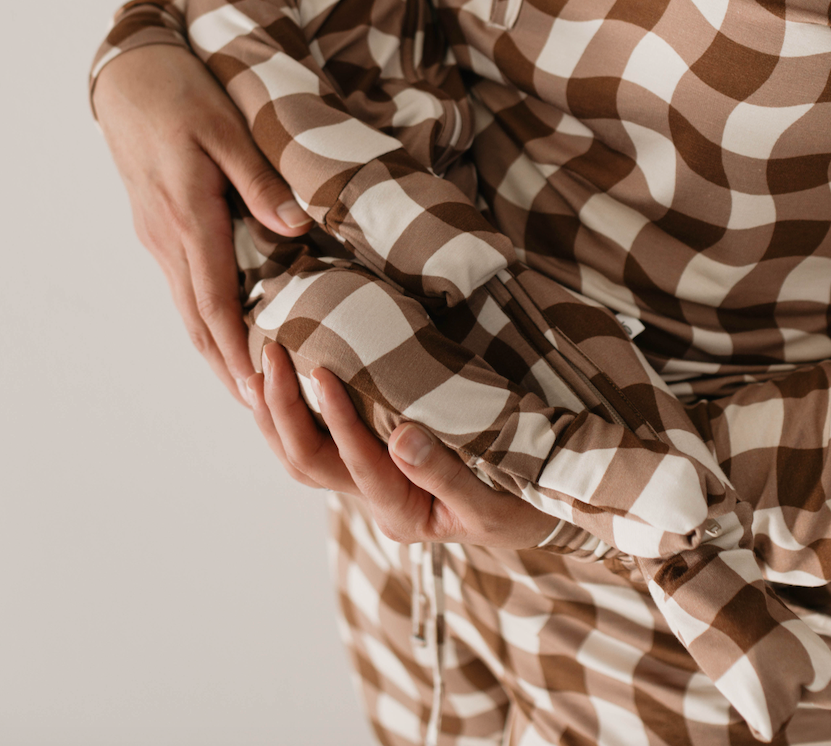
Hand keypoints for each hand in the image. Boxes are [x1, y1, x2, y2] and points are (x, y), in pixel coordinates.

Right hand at [94, 46, 311, 403]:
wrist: (130, 75)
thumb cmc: (183, 93)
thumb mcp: (228, 128)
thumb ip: (261, 179)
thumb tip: (298, 226)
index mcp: (188, 215)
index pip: (214, 299)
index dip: (238, 347)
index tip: (259, 388)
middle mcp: (167, 236)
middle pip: (197, 318)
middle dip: (227, 366)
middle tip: (261, 411)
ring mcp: (157, 235)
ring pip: (186, 307)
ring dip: (215, 349)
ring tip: (246, 389)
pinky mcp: (158, 227)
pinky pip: (182, 284)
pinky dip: (205, 318)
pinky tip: (225, 332)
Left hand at [247, 344, 555, 548]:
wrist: (538, 511)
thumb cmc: (521, 506)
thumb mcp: (492, 501)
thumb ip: (447, 473)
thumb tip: (402, 437)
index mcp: (401, 512)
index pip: (355, 464)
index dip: (336, 417)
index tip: (322, 369)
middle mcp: (376, 498)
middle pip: (308, 462)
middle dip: (282, 410)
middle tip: (269, 354)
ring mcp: (371, 480)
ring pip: (303, 452)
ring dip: (275, 412)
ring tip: (257, 363)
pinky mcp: (374, 458)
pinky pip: (320, 437)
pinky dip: (294, 408)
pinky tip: (281, 374)